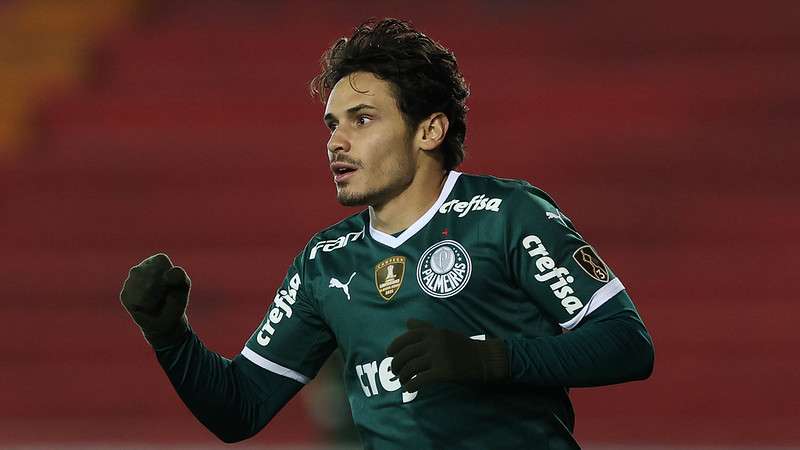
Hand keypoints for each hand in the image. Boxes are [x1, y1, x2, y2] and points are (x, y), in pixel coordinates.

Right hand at [120, 253, 190, 347]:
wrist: (165, 320)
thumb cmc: (176, 300)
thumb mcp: (182, 288)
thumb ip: (180, 278)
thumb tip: (173, 271)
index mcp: (159, 260)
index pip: (160, 266)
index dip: (167, 279)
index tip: (172, 286)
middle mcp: (142, 266)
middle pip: (149, 279)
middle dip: (159, 292)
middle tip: (164, 297)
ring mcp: (130, 281)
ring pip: (140, 290)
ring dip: (152, 301)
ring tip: (156, 302)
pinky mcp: (124, 294)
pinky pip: (133, 301)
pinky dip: (143, 307)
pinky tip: (146, 307)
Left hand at [386, 319, 508, 391]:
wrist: (484, 359)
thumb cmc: (463, 346)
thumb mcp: (444, 332)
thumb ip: (425, 328)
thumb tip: (408, 322)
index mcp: (433, 332)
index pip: (407, 337)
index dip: (394, 345)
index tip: (388, 353)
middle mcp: (434, 342)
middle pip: (406, 354)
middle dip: (396, 364)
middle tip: (394, 371)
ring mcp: (438, 357)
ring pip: (411, 367)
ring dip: (403, 376)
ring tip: (402, 381)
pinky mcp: (443, 372)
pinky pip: (420, 380)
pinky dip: (411, 385)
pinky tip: (409, 388)